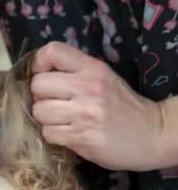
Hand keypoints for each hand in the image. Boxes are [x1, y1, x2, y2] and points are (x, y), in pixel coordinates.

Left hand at [29, 42, 164, 171]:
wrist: (152, 134)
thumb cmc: (122, 104)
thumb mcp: (103, 77)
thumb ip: (73, 71)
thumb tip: (37, 74)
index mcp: (92, 68)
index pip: (52, 51)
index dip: (38, 64)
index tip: (43, 75)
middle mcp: (87, 87)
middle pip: (38, 85)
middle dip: (40, 96)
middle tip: (54, 102)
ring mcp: (84, 114)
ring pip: (39, 111)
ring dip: (46, 118)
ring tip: (62, 120)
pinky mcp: (81, 138)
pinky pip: (48, 133)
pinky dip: (54, 135)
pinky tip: (69, 133)